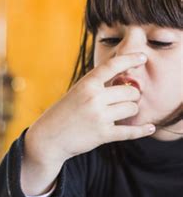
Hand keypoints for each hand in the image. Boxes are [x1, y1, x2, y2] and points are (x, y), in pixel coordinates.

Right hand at [27, 52, 154, 163]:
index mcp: (86, 85)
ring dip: (130, 112)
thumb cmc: (61, 114)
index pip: (112, 66)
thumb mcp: (75, 93)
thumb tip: (126, 81)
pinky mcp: (103, 135)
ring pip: (132, 109)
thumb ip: (97, 87)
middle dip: (132, 96)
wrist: (47, 138)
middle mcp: (94, 98)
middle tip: (125, 100)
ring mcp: (99, 117)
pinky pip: (130, 131)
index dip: (130, 59)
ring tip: (119, 115)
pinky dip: (142, 130)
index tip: (142, 57)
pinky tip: (150, 128)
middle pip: (130, 91)